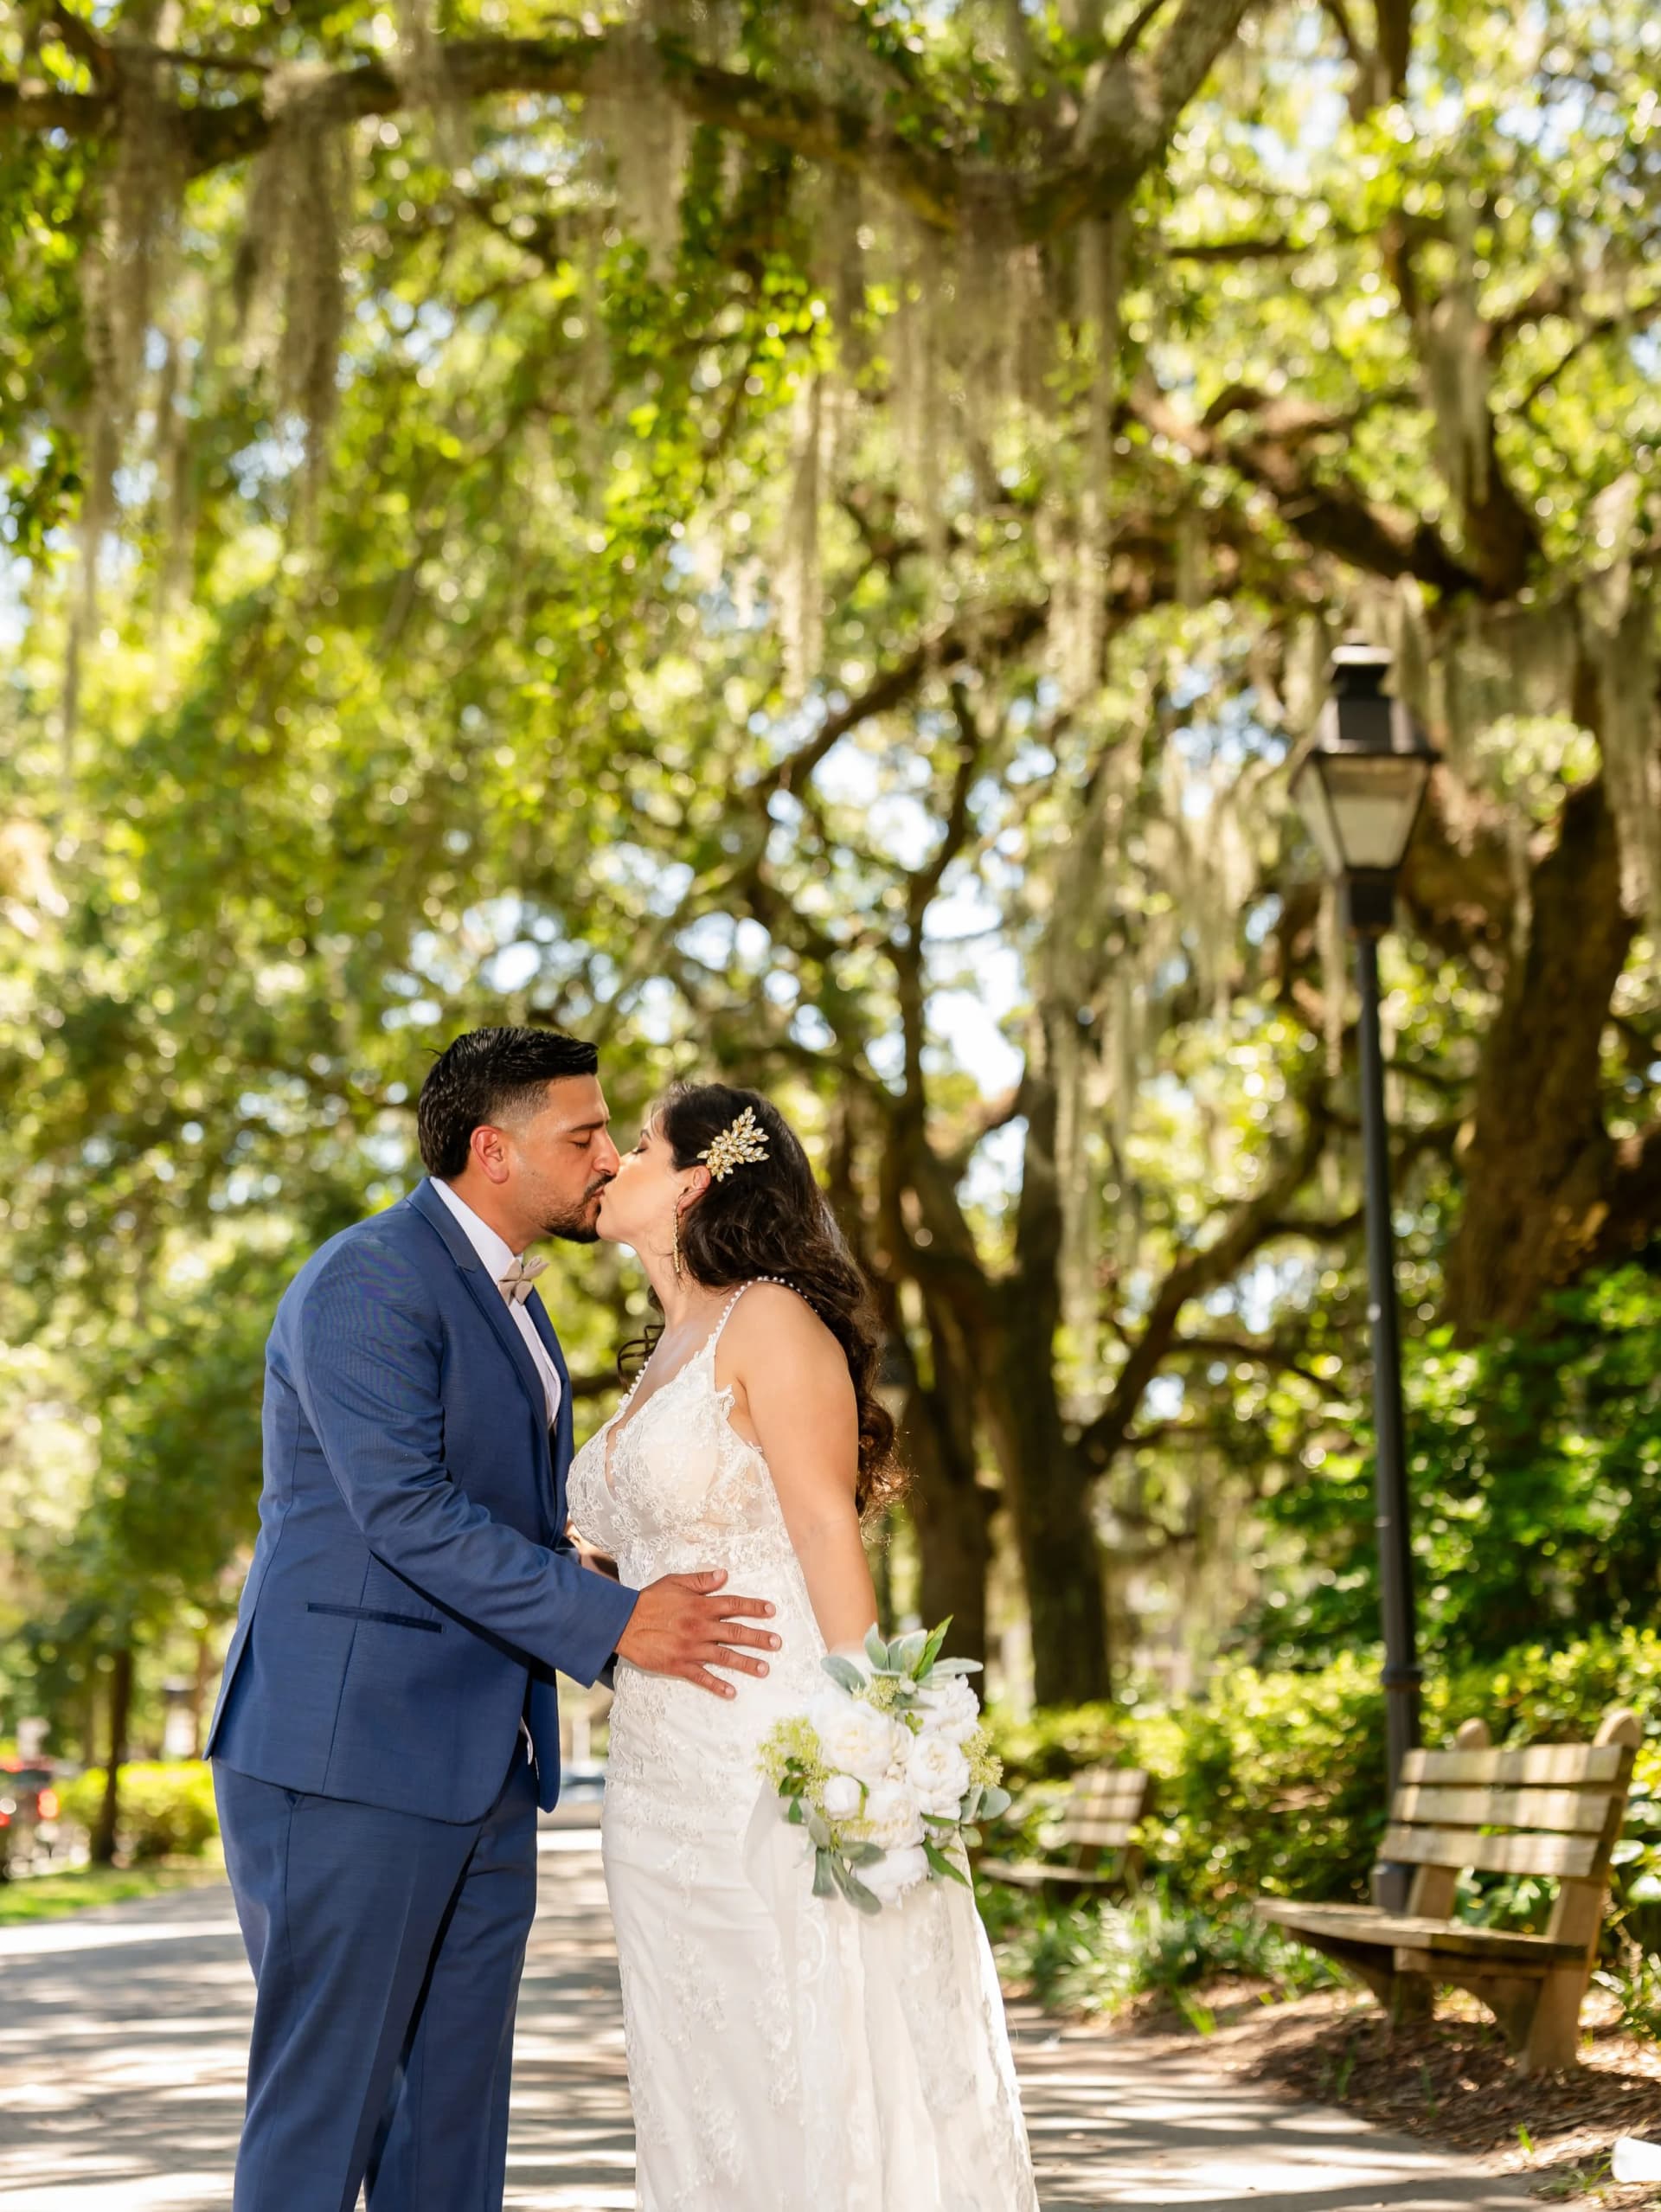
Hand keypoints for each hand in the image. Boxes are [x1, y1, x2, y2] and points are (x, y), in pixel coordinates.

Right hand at [615, 1569, 780, 1698]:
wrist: (623, 1623)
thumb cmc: (649, 1600)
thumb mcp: (675, 1582)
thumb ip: (701, 1580)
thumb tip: (724, 1575)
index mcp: (700, 1605)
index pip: (733, 1605)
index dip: (754, 1608)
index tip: (771, 1611)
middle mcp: (700, 1627)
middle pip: (735, 1633)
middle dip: (758, 1638)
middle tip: (777, 1643)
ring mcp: (691, 1648)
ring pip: (724, 1657)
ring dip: (746, 1663)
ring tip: (764, 1669)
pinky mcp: (679, 1665)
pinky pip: (702, 1677)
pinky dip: (717, 1686)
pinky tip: (731, 1692)